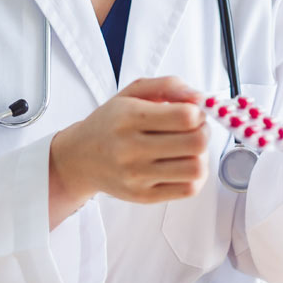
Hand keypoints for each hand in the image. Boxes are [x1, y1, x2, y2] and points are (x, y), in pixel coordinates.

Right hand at [49, 76, 208, 221]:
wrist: (79, 158)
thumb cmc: (110, 122)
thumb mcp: (133, 92)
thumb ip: (169, 85)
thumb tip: (200, 98)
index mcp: (129, 117)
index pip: (185, 117)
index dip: (198, 113)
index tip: (192, 113)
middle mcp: (131, 149)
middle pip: (195, 143)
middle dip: (204, 132)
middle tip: (195, 129)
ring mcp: (137, 176)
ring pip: (196, 169)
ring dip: (201, 156)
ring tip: (189, 149)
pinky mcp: (143, 196)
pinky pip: (188, 190)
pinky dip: (195, 176)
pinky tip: (183, 165)